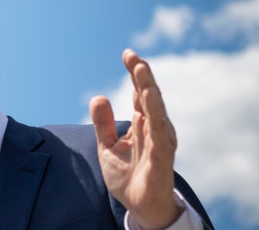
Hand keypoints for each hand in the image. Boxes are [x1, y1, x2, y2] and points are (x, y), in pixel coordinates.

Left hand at [90, 49, 181, 228]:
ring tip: (142, 71)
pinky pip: (160, 133)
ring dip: (150, 91)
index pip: (140, 92)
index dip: (135, 73)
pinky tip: (150, 99)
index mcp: (142, 123)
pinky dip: (156, 116)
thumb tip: (98, 96)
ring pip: (156, 110)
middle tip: (134, 56)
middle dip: (142, 75)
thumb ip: (102, 124)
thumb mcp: (106, 146)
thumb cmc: (127, 176)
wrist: (139, 207)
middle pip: (150, 96)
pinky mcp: (162, 157)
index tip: (128, 53)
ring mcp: (160, 141)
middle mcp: (154, 128)